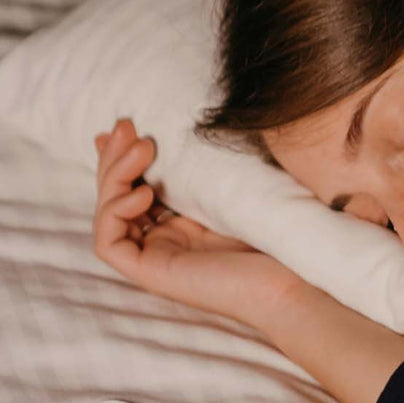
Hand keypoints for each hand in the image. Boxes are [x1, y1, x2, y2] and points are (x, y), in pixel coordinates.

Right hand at [93, 119, 305, 326]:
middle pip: (115, 196)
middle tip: (126, 126)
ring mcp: (156, 258)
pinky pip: (108, 245)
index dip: (122, 156)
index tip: (127, 124)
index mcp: (182, 222)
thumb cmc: (276, 233)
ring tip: (142, 149)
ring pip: (107, 216)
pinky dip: (114, 213)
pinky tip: (143, 194)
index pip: (135, 185)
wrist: (296, 278)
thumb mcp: (232, 186)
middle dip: (114, 157)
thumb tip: (175, 129)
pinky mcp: (151, 275)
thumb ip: (202, 165)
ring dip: (113, 177)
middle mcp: (165, 239)